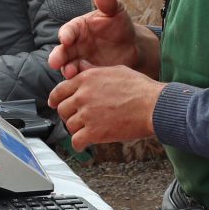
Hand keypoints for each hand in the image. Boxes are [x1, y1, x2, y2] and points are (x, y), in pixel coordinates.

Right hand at [49, 0, 149, 78]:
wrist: (132, 47)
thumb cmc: (120, 26)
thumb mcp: (117, 12)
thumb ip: (108, 3)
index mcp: (78, 28)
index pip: (68, 30)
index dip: (66, 34)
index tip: (65, 39)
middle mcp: (75, 45)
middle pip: (61, 51)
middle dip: (57, 56)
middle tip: (55, 62)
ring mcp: (80, 60)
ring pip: (68, 66)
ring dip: (67, 70)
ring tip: (71, 73)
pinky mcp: (87, 73)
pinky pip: (81, 78)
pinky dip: (80, 79)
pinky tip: (86, 80)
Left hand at [49, 66, 164, 150]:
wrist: (154, 106)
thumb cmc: (140, 88)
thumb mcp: (115, 70)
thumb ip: (93, 69)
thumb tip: (81, 65)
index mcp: (86, 79)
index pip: (60, 90)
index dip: (55, 99)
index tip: (54, 104)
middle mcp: (83, 96)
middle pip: (62, 109)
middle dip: (68, 115)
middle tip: (76, 119)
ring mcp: (87, 114)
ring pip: (68, 125)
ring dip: (75, 129)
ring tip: (85, 130)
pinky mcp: (94, 132)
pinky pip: (76, 141)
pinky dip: (78, 144)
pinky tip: (83, 144)